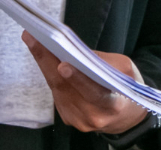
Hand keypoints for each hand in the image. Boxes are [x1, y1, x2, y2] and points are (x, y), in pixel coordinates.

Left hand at [23, 33, 147, 133]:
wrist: (126, 115)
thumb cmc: (126, 87)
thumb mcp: (126, 70)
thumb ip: (104, 62)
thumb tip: (75, 51)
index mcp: (113, 105)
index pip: (93, 92)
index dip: (78, 79)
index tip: (62, 65)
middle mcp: (93, 116)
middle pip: (66, 88)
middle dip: (48, 61)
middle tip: (34, 39)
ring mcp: (78, 120)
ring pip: (56, 89)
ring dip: (44, 64)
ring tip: (35, 41)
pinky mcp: (68, 118)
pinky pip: (56, 93)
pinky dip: (50, 73)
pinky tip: (44, 58)